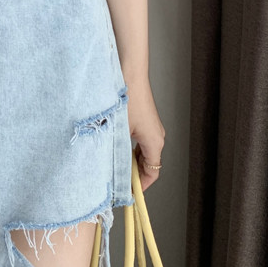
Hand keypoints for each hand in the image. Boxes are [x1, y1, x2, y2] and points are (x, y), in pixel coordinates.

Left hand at [125, 76, 165, 190]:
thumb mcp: (118, 130)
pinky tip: (116, 146)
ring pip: (144, 152)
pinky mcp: (146, 119)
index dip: (140, 185)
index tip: (128, 193)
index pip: (152, 173)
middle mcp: (158, 135)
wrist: (130, 73)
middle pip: (149, 163)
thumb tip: (109, 171)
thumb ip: (116, 153)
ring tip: (115, 164)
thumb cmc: (126, 99)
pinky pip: (141, 141)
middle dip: (134, 174)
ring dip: (131, 160)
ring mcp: (153, 127)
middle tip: (118, 180)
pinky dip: (131, 148)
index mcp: (155, 141)